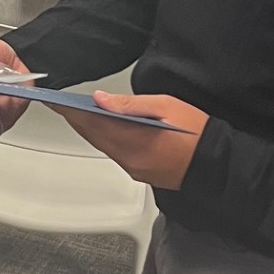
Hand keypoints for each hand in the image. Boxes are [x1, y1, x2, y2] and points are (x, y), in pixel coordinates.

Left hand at [54, 91, 207, 189]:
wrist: (217, 163)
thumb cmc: (196, 133)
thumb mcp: (165, 106)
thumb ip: (130, 104)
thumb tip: (100, 100)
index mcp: (133, 141)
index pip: (92, 124)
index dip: (71, 111)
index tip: (56, 101)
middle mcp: (129, 159)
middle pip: (94, 136)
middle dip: (76, 119)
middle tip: (61, 104)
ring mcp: (134, 168)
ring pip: (103, 146)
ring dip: (90, 129)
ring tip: (78, 112)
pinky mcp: (140, 172)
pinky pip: (115, 153)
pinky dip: (104, 138)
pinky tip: (103, 128)